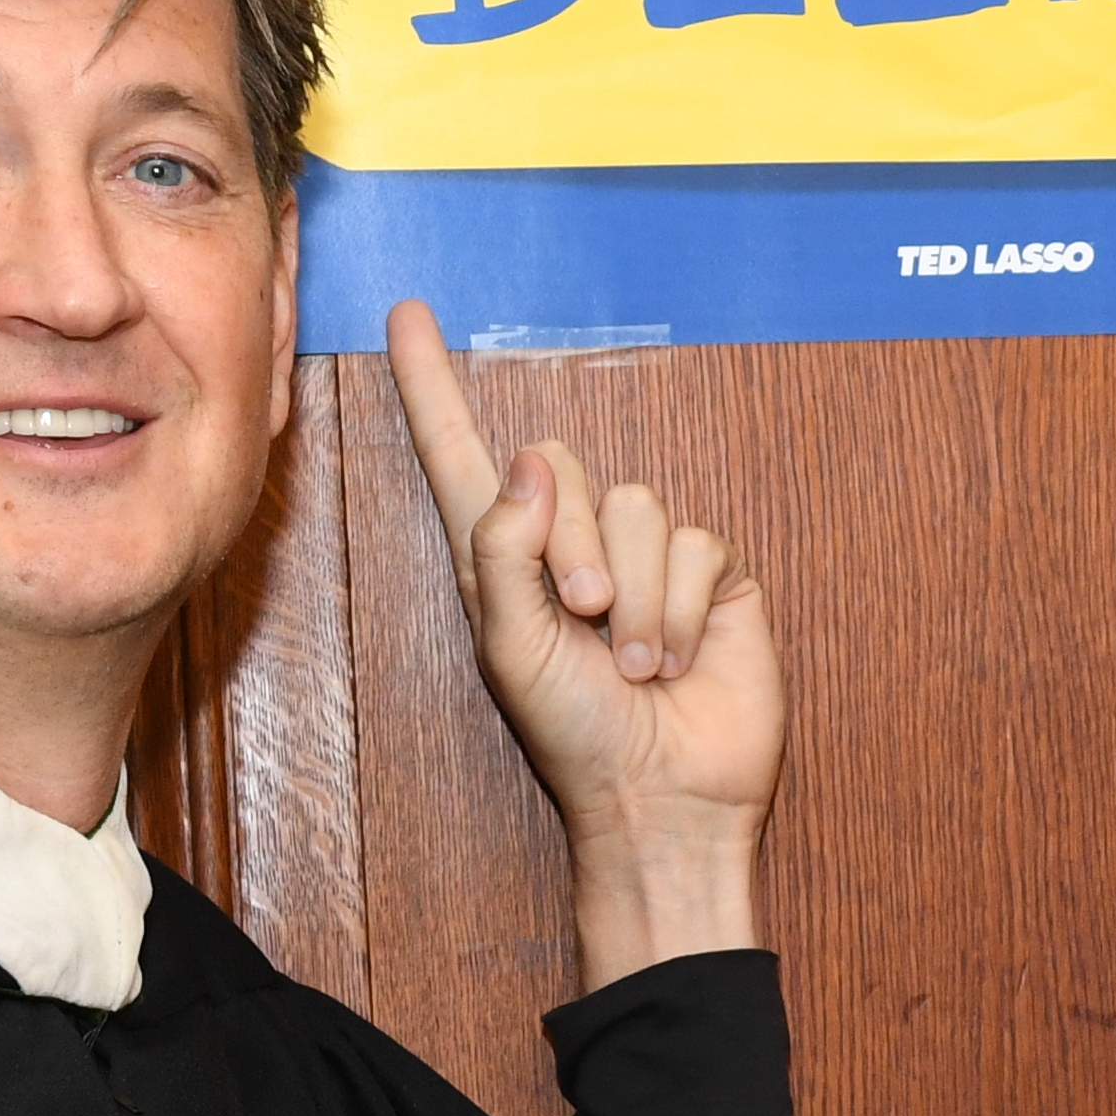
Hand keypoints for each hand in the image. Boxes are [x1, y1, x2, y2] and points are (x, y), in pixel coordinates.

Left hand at [386, 299, 776, 983]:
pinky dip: (679, 606)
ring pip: (636, 504)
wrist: (663, 800)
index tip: (406, 314)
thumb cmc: (574, 738)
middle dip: (570, 546)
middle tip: (583, 621)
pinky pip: (695, 541)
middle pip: (561, 468)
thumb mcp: (512, 650)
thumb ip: (505, 552)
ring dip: (633, 594)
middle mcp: (572, 543)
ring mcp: (645, 555)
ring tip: (631, 663)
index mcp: (503, 559)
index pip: (462, 452)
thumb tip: (533, 465)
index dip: (433, 384)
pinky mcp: (709, 575)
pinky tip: (673, 661)